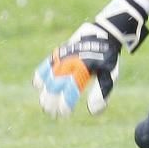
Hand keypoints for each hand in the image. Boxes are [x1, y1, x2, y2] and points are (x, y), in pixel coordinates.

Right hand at [33, 0, 148, 117]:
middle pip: (56, 84)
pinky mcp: (59, 52)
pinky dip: (41, 74)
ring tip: (44, 104)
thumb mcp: (110, 75)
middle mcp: (71, 62)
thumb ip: (101, 92)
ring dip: (45, 91)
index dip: (66, 102)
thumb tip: (93, 111)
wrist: (103, 34)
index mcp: (85, 68)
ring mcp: (63, 56)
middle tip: (52, 113)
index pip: (71, 89)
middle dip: (52, 100)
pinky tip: (38, 85)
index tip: (64, 113)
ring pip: (49, 76)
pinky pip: (46, 64)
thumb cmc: (108, 59)